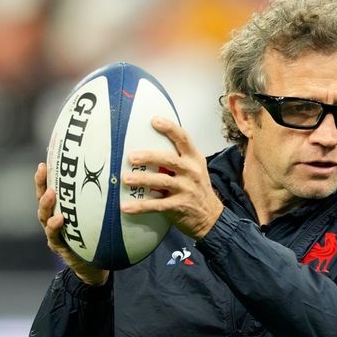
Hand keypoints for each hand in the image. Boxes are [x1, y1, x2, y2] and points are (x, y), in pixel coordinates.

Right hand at [35, 163, 108, 285]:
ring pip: (44, 216)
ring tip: (51, 193)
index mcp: (66, 209)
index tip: (50, 155)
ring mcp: (55, 233)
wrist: (97, 267)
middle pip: (44, 198)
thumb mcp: (106, 218)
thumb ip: (110, 201)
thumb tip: (128, 177)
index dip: (51, 173)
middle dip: (41, 183)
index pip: (56, 188)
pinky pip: (55, 236)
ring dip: (46, 204)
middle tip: (43, 169)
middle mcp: (56, 219)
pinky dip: (55, 226)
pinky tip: (60, 219)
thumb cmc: (102, 239)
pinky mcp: (60, 247)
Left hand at [120, 117, 223, 239]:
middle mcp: (191, 172)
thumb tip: (149, 146)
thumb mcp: (195, 169)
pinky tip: (126, 207)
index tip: (154, 120)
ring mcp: (186, 189)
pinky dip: (140, 206)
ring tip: (125, 179)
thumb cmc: (197, 189)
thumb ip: (178, 158)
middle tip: (132, 157)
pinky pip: (157, 205)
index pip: (184, 139)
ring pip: (162, 181)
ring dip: (142, 180)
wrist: (210, 216)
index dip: (170, 128)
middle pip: (169, 160)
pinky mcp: (179, 206)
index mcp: (194, 159)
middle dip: (150, 157)